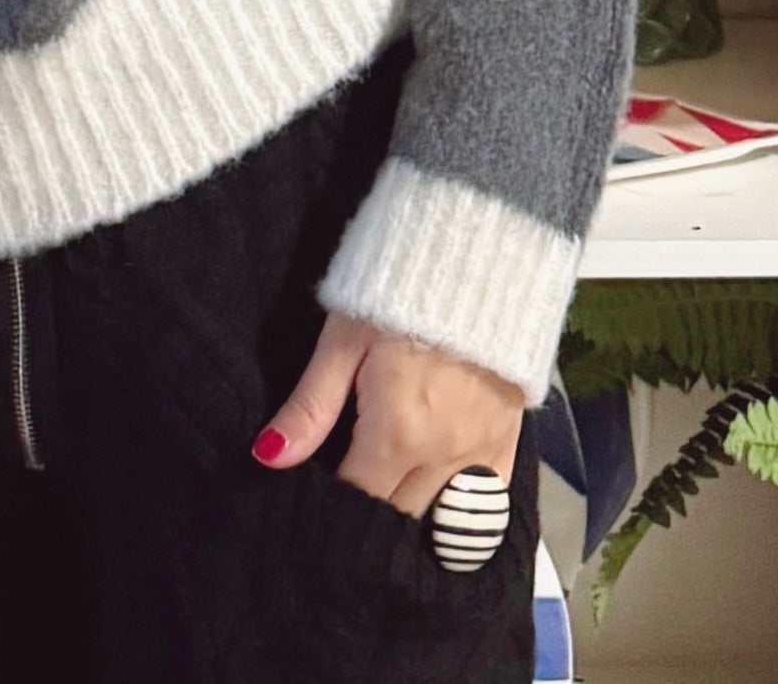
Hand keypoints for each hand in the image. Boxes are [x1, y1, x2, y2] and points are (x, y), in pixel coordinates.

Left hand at [250, 310, 522, 516]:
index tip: (318, 484)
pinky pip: (486, 503)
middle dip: (370, 505)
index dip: (333, 499)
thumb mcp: (343, 341)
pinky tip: (437, 495)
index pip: (359, 497)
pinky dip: (459, 508)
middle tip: (351, 475)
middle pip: (398, 513)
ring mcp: (482, 454)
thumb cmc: (396, 296)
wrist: (477, 261)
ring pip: (441, 517)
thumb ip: (311, 406)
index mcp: (396, 436)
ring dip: (411, 509)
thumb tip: (267, 457)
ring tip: (388, 486)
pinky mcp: (509, 441)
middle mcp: (443, 458)